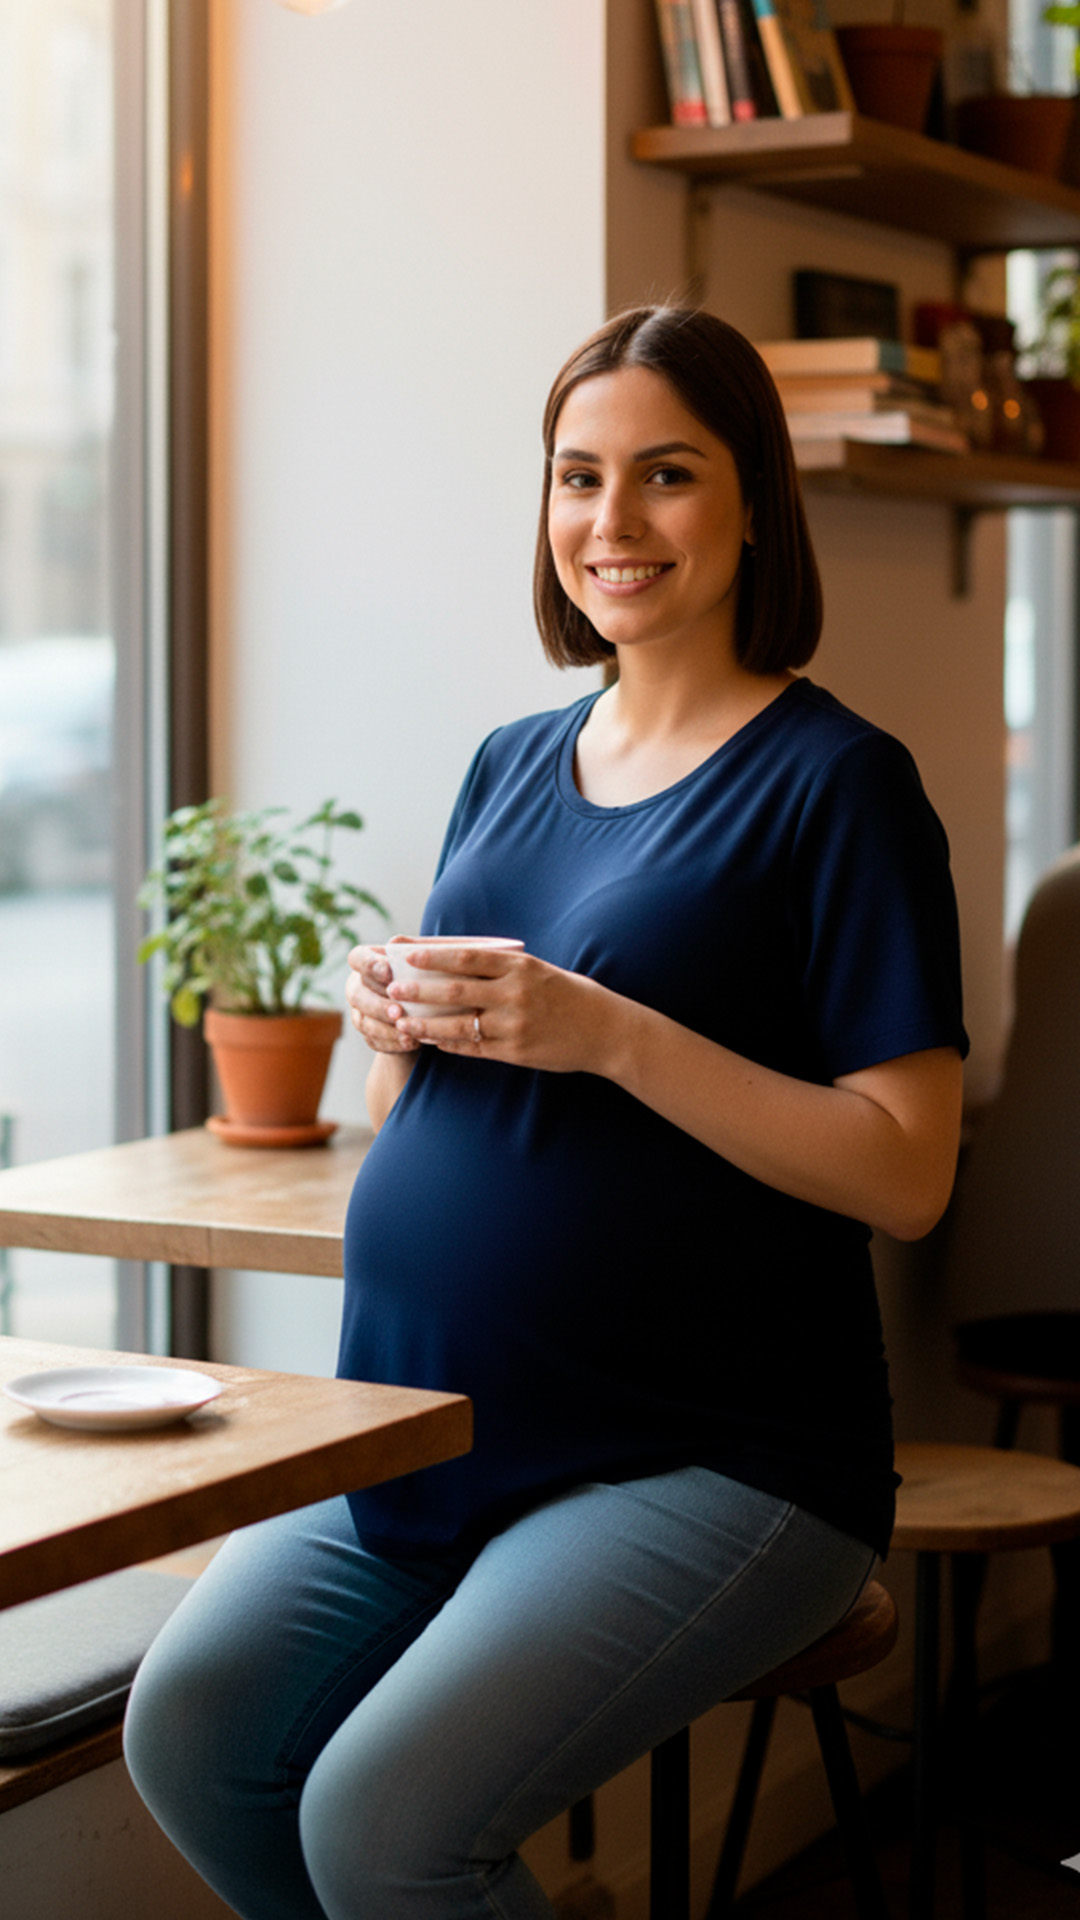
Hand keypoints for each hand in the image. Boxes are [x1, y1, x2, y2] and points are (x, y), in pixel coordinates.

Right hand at [345, 942, 419, 1055]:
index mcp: (367, 963)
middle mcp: (358, 986)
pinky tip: (410, 1043)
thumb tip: (396, 942)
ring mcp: (360, 1012)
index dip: (369, 965)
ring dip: (386, 1029)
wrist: (430, 1013)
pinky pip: (375, 1041)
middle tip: (398, 1012)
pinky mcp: (369, 1035)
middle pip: (357, 995)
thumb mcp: (423, 965)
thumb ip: (411, 952)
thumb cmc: (427, 978)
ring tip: (409, 1034)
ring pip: (364, 1022)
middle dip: (378, 1005)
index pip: (357, 958)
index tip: (388, 971)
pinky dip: (393, 1044)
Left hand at [391, 946, 617, 1074]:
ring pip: (458, 1024)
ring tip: (402, 1021)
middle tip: (393, 989)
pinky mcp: (515, 1052)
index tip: (405, 954)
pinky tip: (432, 1041)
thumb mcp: (538, 971)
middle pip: (455, 991)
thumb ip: (501, 968)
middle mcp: (515, 994)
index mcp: (520, 966)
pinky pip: (473, 1047)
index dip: (433, 955)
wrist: (605, 1030)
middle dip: (419, 991)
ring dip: (426, 1024)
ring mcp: (514, 1025)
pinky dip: (449, 1044)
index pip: (467, 957)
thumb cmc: (568, 995)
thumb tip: (453, 963)